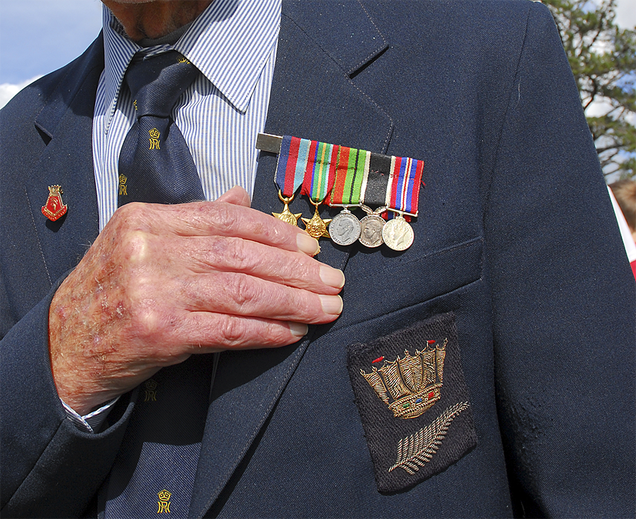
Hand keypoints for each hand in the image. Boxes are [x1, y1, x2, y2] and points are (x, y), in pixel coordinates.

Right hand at [48, 187, 343, 414]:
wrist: (64, 344)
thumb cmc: (110, 290)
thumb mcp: (141, 242)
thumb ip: (193, 220)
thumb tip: (242, 198)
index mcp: (149, 220)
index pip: (226, 218)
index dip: (275, 232)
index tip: (309, 247)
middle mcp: (151, 250)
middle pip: (241, 254)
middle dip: (295, 269)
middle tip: (331, 280)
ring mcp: (154, 291)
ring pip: (242, 290)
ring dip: (293, 301)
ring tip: (325, 307)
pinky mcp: (160, 333)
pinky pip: (228, 330)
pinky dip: (267, 332)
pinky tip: (293, 332)